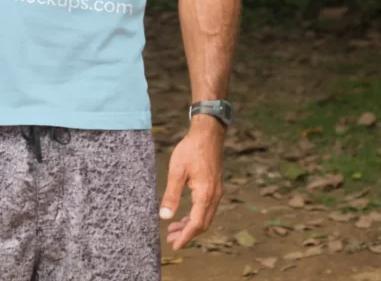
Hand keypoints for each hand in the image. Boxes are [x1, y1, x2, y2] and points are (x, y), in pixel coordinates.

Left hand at [158, 117, 224, 250]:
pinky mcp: (213, 187)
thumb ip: (171, 195)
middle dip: (187, 234)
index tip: (174, 245)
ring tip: (173, 229)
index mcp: (205, 195)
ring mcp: (215, 192)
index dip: (185, 237)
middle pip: (202, 224)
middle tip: (170, 239)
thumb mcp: (176, 172)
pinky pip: (205, 209)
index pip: (196, 224)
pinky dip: (194, 216)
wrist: (207, 135)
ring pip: (204, 217)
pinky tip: (183, 215)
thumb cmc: (191, 150)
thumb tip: (164, 217)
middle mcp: (214, 197)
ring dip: (190, 225)